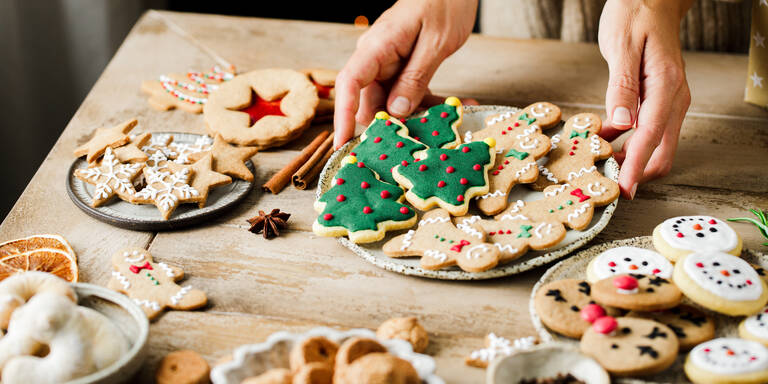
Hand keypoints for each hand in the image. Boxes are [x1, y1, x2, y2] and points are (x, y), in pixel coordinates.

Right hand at [333, 0, 477, 148]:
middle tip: (421, 142)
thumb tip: (397, 112)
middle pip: (372, 102)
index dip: (342, 116)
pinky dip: (432, 103)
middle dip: (394, 125)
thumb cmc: (443, 2)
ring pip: (395, 104)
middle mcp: (377, 58)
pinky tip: (457, 108)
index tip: (341, 143)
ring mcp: (390, 65)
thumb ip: (415, 78)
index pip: (349, 85)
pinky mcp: (405, 68)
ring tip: (449, 123)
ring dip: (421, 116)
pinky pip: (412, 94)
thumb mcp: (435, 43)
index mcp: (376, 48)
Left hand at [597, 0, 692, 198]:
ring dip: (631, 160)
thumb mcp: (622, 47)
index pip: (651, 137)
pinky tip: (603, 142)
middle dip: (636, 172)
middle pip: (661, 151)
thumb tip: (622, 124)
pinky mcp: (659, 101)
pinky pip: (647, 132)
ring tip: (599, 165)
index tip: (623, 190)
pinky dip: (628, 144)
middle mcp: (673, 98)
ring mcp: (669, 101)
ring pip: (655, 145)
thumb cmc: (635, 15)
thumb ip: (622, 86)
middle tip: (605, 183)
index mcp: (666, 86)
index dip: (636, 167)